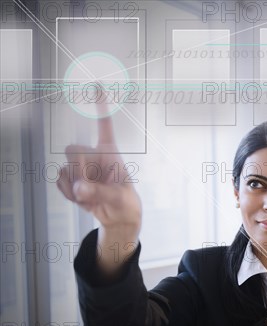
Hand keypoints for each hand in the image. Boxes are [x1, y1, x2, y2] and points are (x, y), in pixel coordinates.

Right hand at [57, 87, 141, 271]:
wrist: (117, 216)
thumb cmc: (125, 201)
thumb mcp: (118, 197)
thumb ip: (99, 192)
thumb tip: (79, 187)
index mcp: (110, 151)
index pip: (104, 125)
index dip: (100, 106)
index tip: (97, 85)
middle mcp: (93, 154)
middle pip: (72, 149)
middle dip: (80, 169)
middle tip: (93, 185)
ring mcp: (80, 166)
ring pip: (64, 169)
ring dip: (76, 186)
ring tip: (92, 195)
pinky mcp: (70, 178)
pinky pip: (59, 181)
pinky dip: (69, 194)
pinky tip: (82, 198)